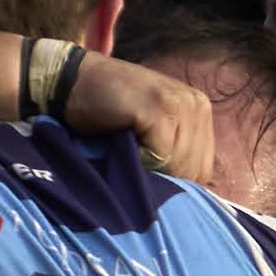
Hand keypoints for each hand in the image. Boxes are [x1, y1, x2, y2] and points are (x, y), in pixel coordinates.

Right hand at [59, 50, 213, 180]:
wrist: (73, 81)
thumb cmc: (109, 112)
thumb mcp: (153, 129)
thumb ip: (176, 150)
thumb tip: (190, 194)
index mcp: (200, 109)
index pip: (202, 168)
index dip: (174, 179)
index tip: (148, 165)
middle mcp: (196, 104)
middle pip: (191, 169)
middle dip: (163, 174)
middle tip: (136, 155)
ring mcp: (179, 103)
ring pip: (176, 164)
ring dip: (149, 166)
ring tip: (130, 144)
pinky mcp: (159, 109)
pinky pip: (159, 155)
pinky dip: (138, 158)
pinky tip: (124, 138)